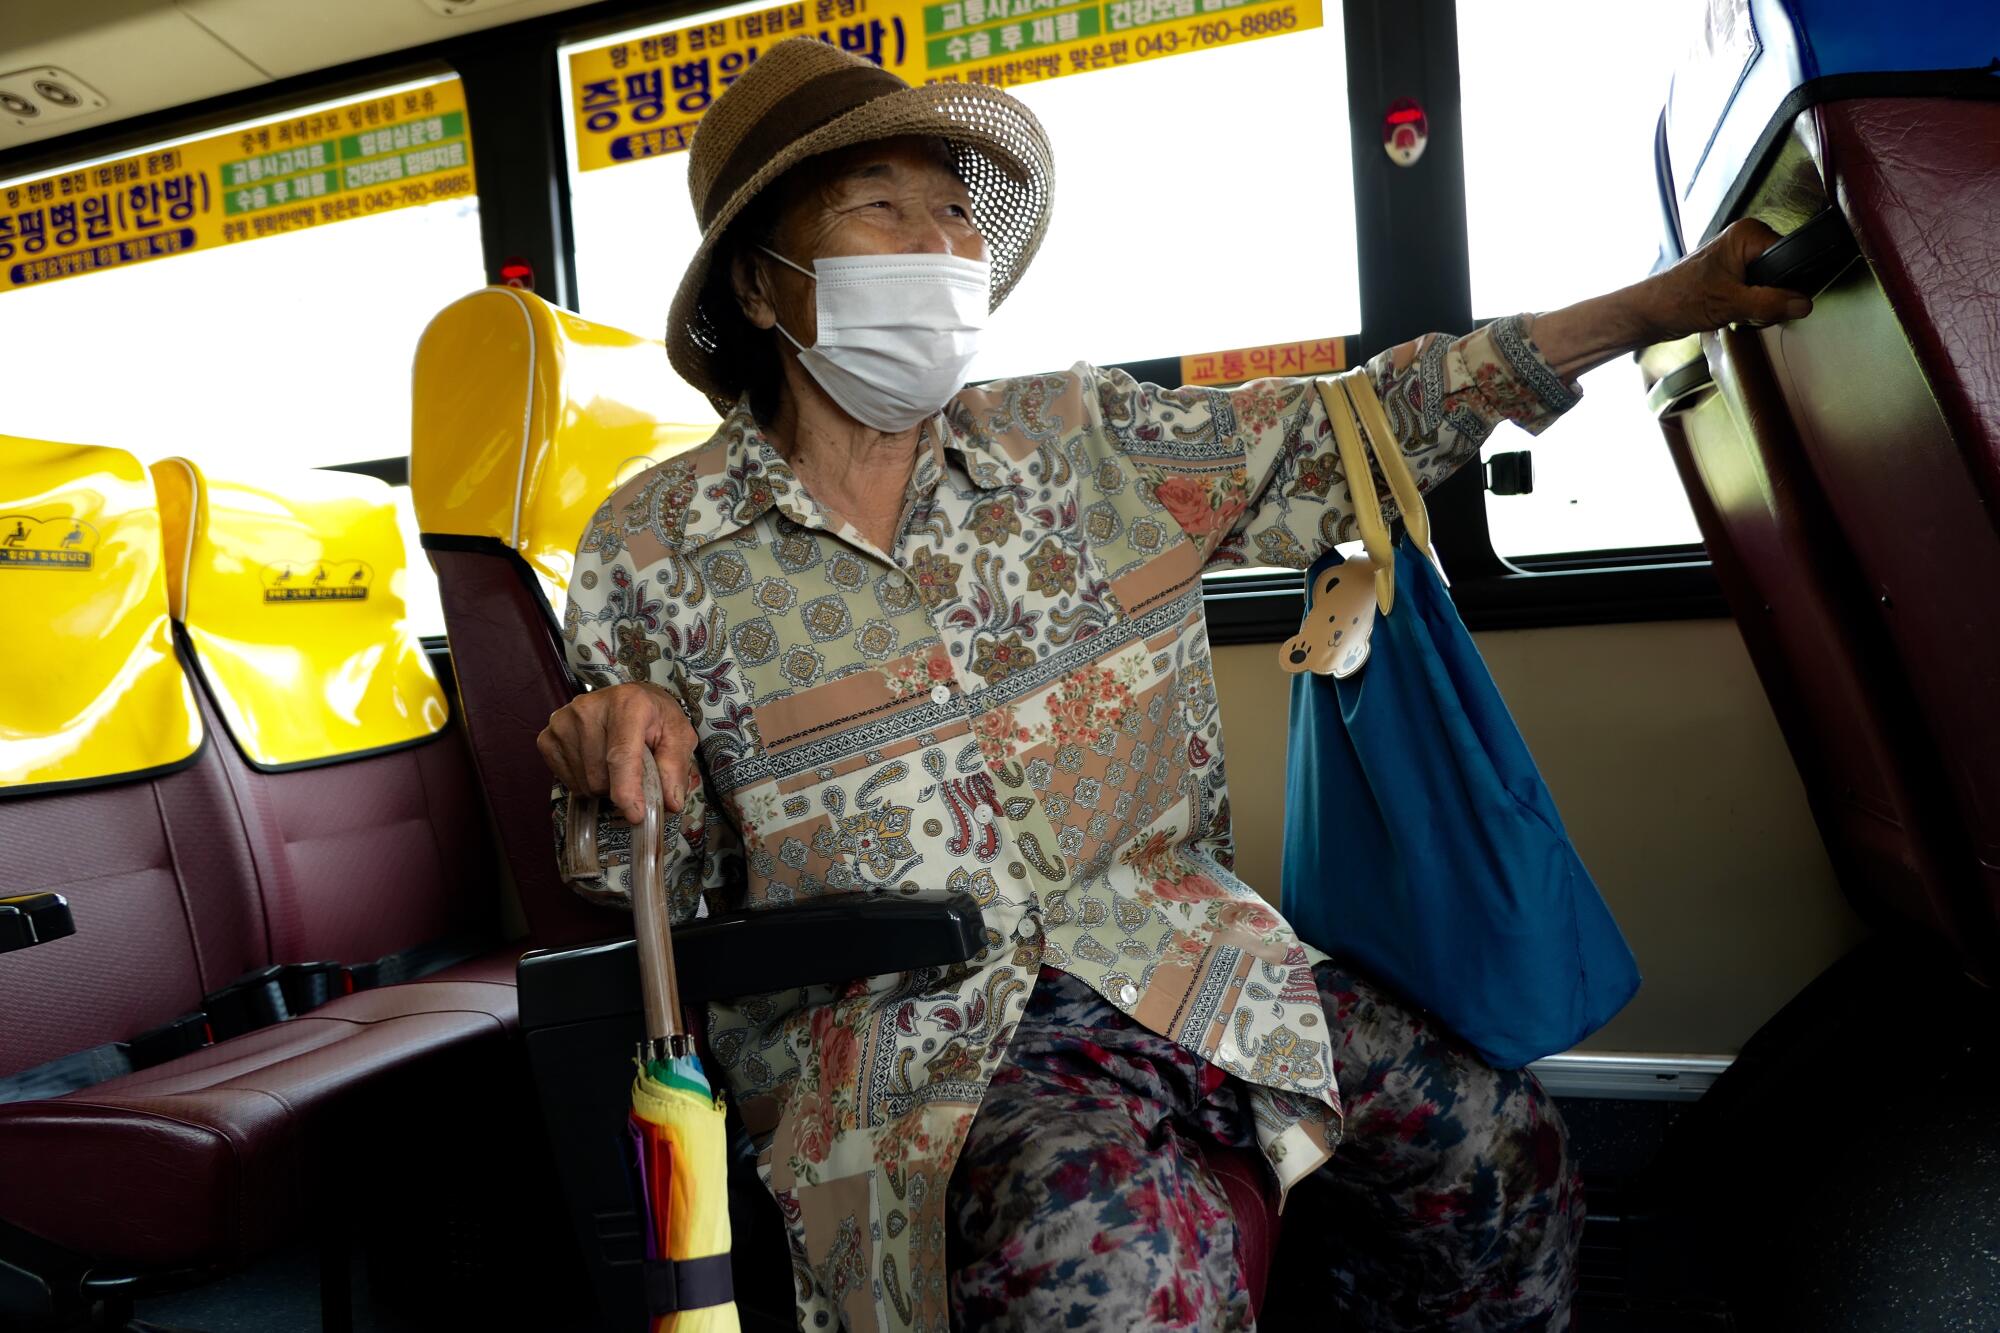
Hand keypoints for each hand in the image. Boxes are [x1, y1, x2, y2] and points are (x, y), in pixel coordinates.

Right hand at [537, 681, 699, 823]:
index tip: (636, 815)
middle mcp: (589, 708)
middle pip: (600, 777)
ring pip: (583, 784)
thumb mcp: (678, 736)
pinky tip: (595, 763)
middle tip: (633, 770)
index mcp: (627, 703)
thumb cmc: (655, 719)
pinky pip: (566, 782)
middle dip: (619, 787)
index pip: (621, 755)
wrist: (629, 700)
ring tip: (614, 764)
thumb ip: (675, 767)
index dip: (627, 790)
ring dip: (602, 786)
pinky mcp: (547, 737)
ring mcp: (563, 722)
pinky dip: (584, 783)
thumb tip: (671, 802)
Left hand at [1640, 218, 1813, 340]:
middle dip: (1769, 299)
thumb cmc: (1675, 299)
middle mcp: (1744, 241)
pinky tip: (1731, 313)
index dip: (1784, 284)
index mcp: (1747, 234)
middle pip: (1782, 275)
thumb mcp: (1730, 303)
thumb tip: (1801, 302)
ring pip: (1770, 288)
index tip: (1771, 299)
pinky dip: (1748, 309)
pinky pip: (1756, 295)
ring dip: (1757, 307)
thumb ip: (1769, 303)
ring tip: (1733, 311)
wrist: (1650, 314)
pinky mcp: (1732, 277)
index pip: (1790, 257)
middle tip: (1745, 308)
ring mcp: (1738, 259)